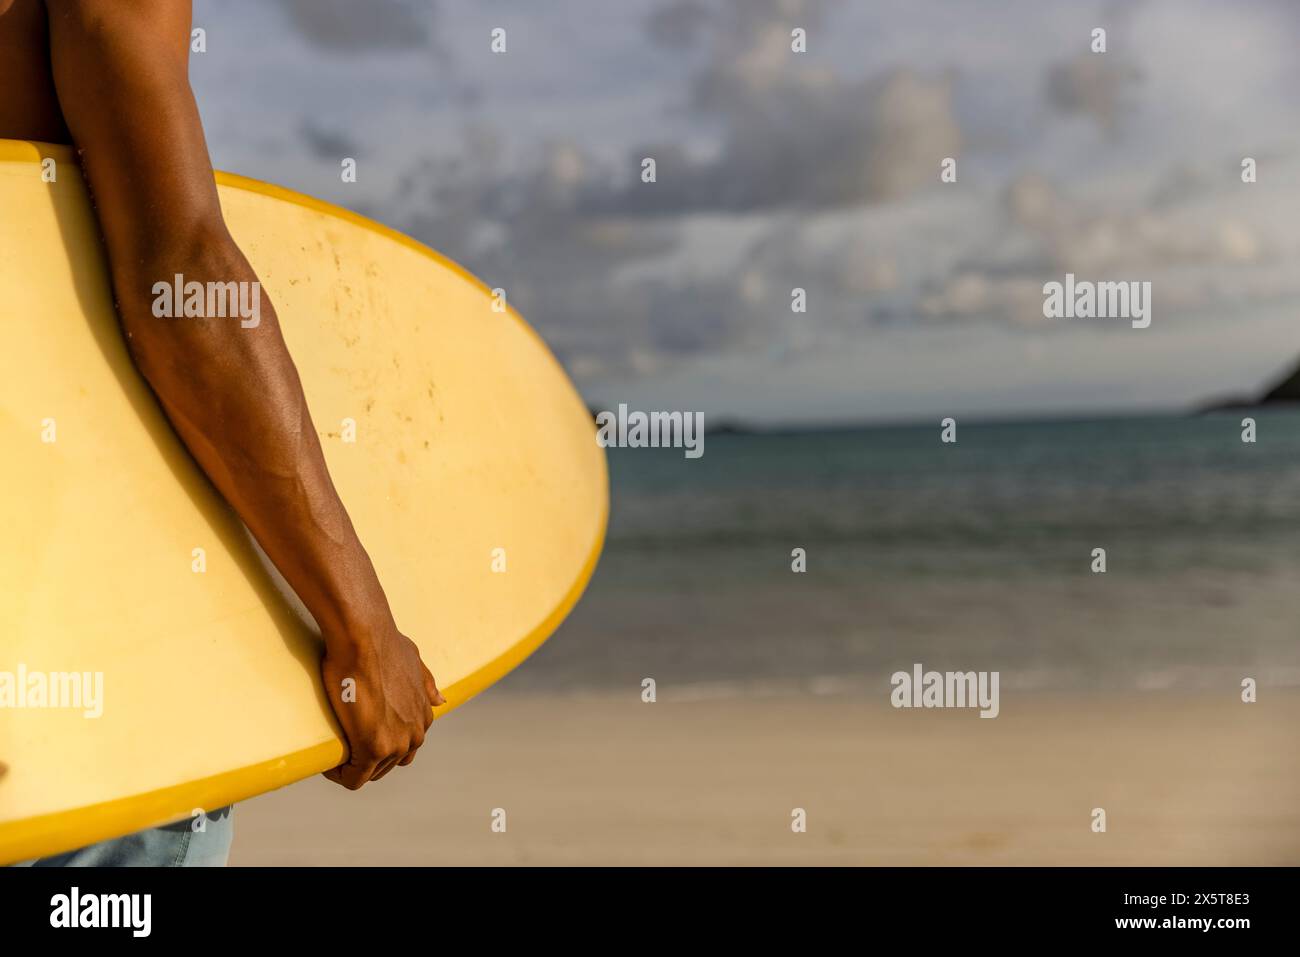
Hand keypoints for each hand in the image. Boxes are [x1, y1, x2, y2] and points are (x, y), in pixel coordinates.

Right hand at [319, 626, 444, 788]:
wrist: (365, 638)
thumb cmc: (384, 644)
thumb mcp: (416, 662)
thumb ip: (426, 684)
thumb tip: (441, 701)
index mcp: (424, 716)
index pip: (404, 747)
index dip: (379, 744)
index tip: (357, 734)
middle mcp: (416, 734)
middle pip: (388, 763)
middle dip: (365, 757)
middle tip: (342, 741)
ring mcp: (397, 743)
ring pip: (371, 773)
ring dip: (352, 766)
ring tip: (334, 749)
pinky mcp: (374, 748)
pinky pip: (354, 778)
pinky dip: (339, 775)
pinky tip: (328, 762)